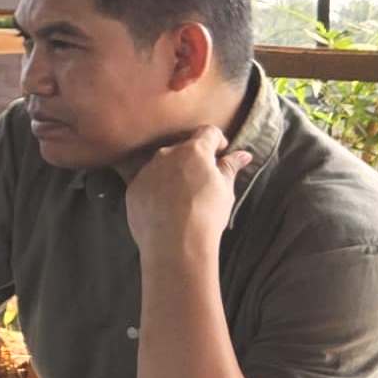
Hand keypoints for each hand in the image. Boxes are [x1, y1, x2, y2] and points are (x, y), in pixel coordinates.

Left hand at [122, 128, 250, 260]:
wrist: (176, 244)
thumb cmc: (206, 215)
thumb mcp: (225, 190)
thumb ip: (230, 168)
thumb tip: (243, 155)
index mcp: (194, 150)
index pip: (208, 133)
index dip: (217, 141)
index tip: (221, 154)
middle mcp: (167, 154)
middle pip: (183, 148)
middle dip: (194, 160)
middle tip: (202, 181)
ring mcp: (147, 171)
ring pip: (163, 165)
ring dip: (173, 174)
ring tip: (182, 198)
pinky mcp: (133, 189)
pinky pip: (147, 183)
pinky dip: (156, 190)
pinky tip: (165, 208)